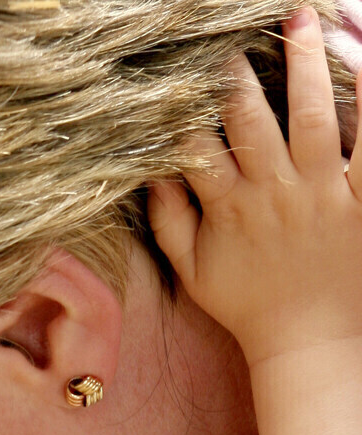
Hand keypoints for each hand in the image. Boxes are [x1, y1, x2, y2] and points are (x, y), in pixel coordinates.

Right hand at [148, 8, 361, 367]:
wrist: (308, 342)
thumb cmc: (251, 307)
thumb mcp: (195, 274)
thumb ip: (169, 223)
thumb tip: (152, 173)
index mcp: (230, 210)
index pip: (199, 148)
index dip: (186, 112)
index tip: (179, 83)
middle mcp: (273, 195)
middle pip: (251, 121)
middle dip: (238, 75)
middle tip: (233, 41)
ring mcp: (321, 194)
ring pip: (310, 117)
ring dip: (303, 64)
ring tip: (301, 18)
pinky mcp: (361, 199)